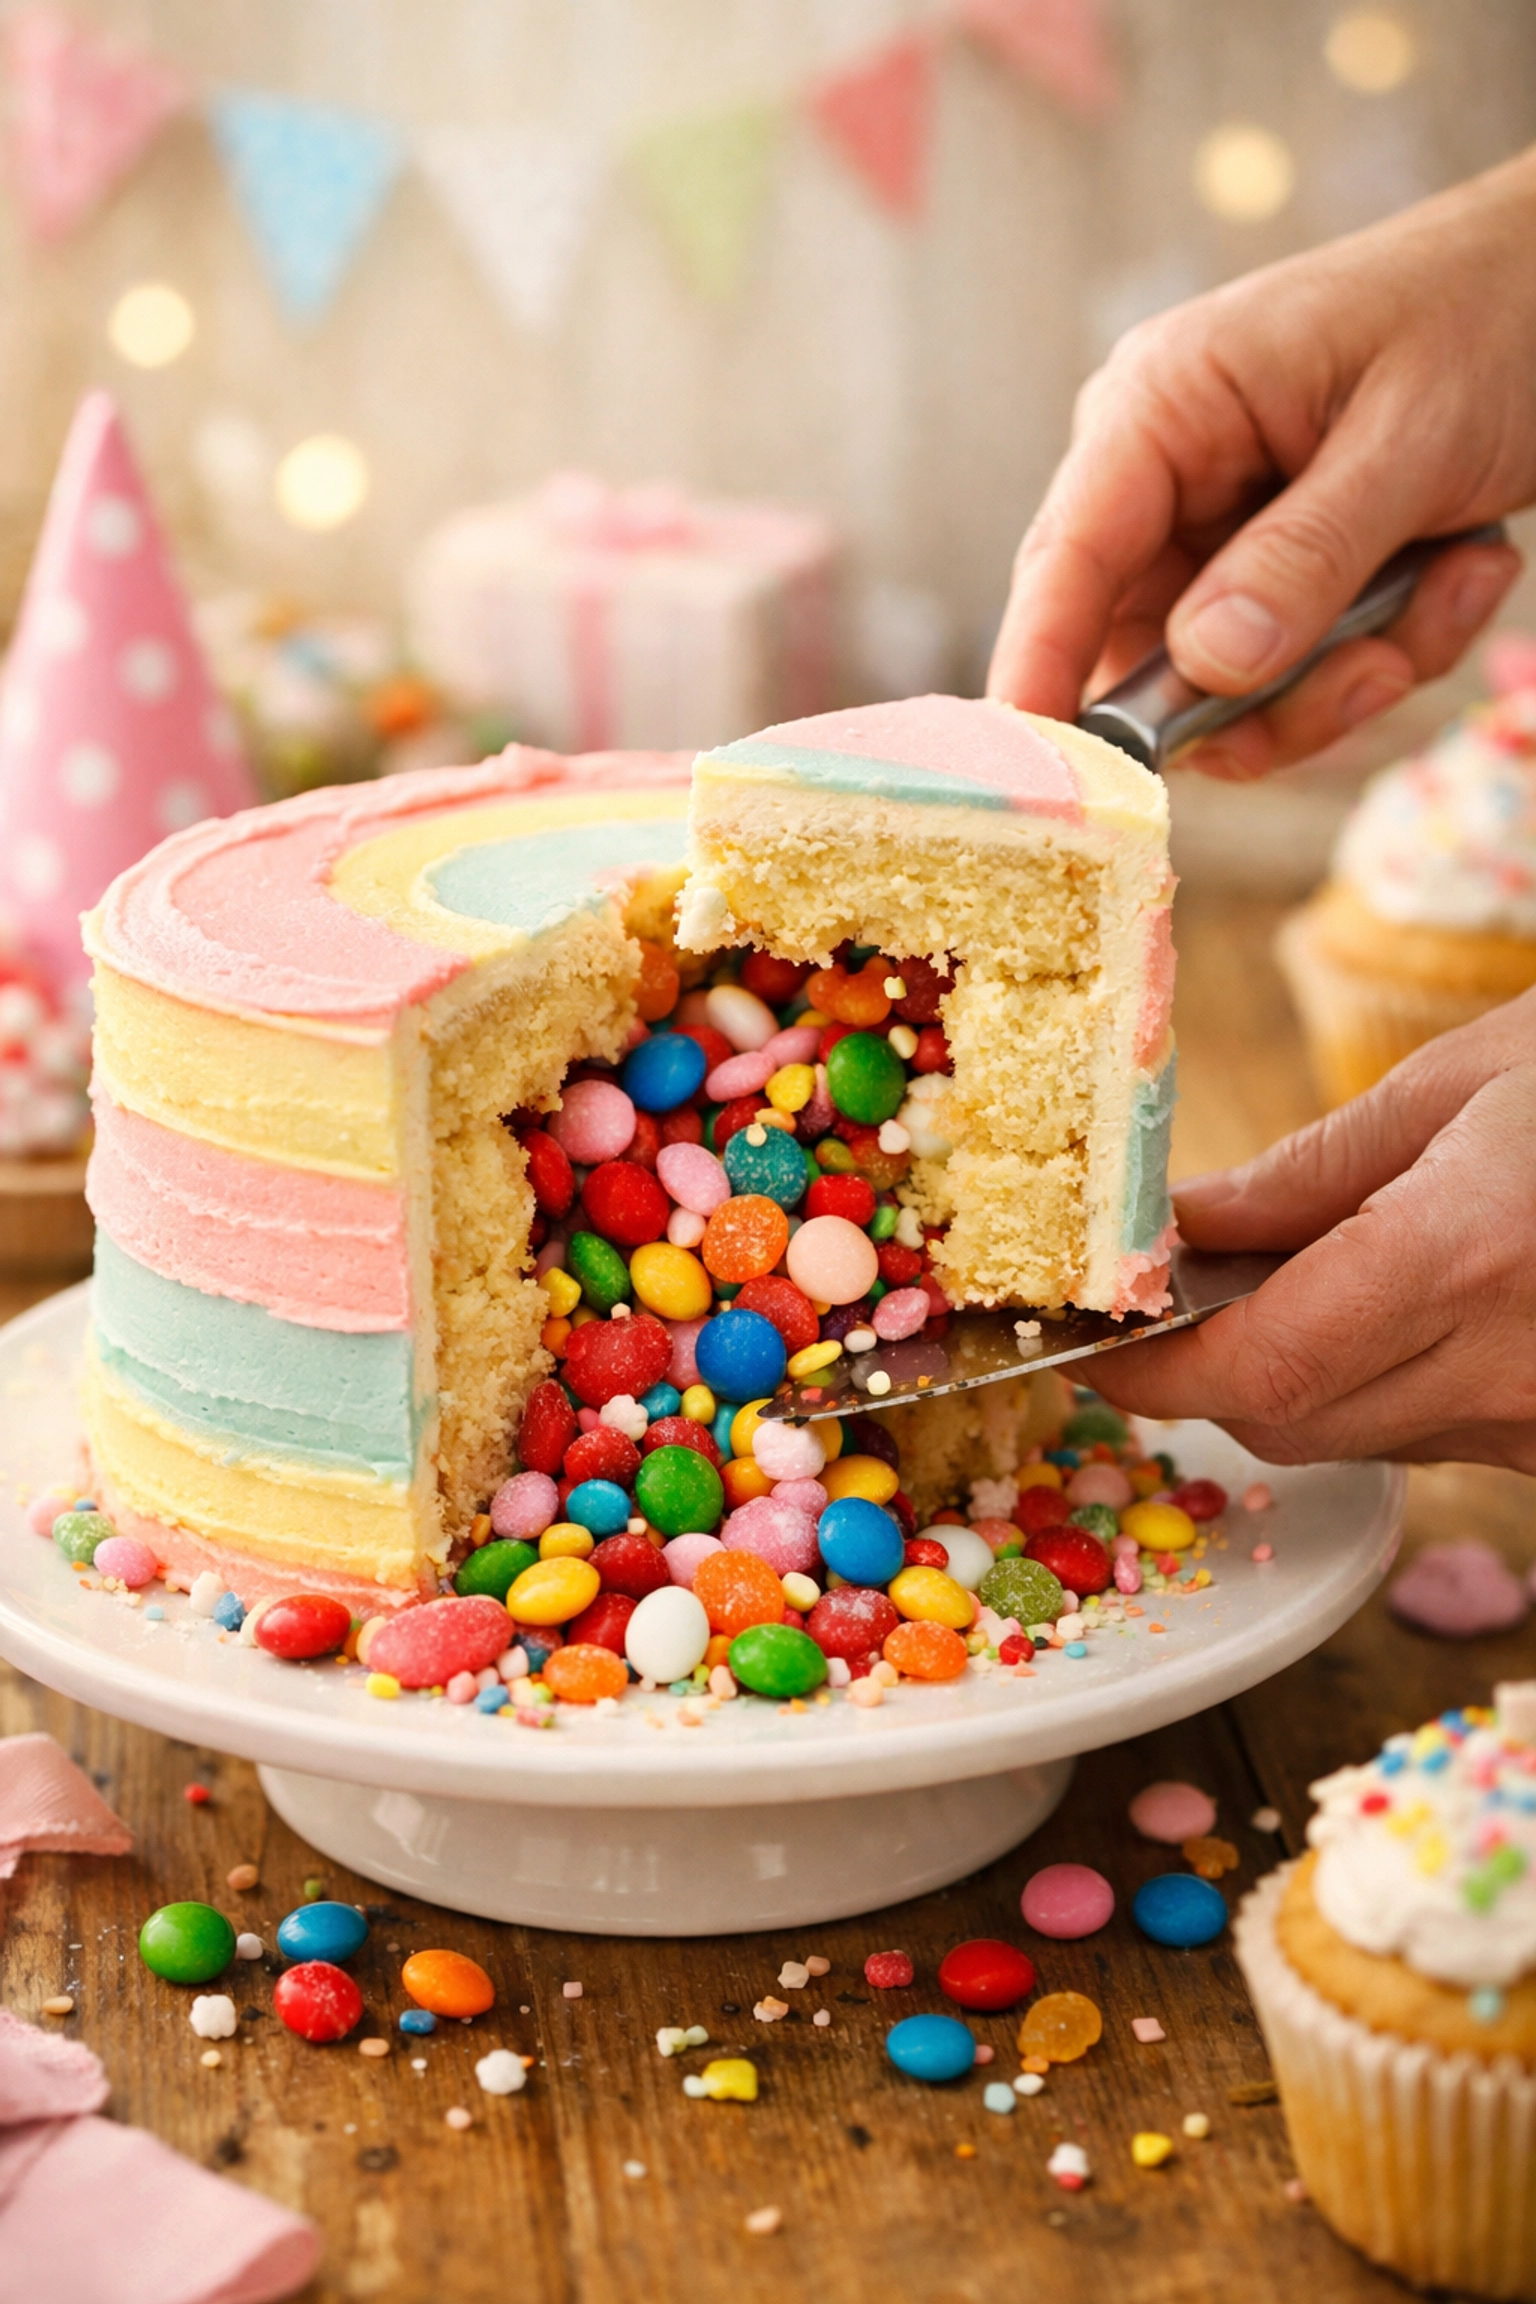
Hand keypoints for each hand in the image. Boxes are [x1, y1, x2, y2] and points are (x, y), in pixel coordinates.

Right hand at [988, 152, 1535, 777]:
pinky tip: (1465, 564)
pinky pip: (1302, 668)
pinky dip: (1394, 641)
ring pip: (1233, 683)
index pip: (1067, 560)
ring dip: (1354, 667)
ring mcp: (1224, 528)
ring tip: (1456, 581)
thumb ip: (1306, 557)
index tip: (1047, 775)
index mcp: (1163, 404)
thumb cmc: (1494, 311)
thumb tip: (1206, 666)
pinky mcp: (1282, 569)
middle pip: (1150, 655)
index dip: (1042, 670)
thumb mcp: (1411, 437)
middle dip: (1272, 692)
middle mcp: (1170, 475)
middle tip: (1376, 673)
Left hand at [1088, 993, 1535, 1468]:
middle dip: (1207, 1371)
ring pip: (1360, 1436)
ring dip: (1292, 1376)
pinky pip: (1436, 1433)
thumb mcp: (1469, 1080)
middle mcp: (1511, 1370)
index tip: (1093, 1338)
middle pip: (1290, 1422)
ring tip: (1285, 1277)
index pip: (1257, 1368)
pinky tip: (1388, 1303)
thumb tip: (1190, 1224)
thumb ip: (1318, 1171)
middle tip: (1164, 1297)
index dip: (1154, 1368)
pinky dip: (1379, 1382)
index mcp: (1466, 1259)